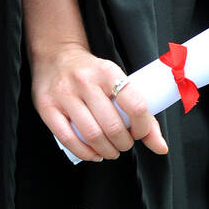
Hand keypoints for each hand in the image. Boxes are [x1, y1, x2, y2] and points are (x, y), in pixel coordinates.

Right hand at [30, 42, 167, 161]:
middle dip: (123, 143)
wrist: (55, 54)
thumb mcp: (117, 80)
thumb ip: (140, 111)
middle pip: (112, 126)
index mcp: (107, 71)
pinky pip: (68, 139)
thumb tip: (161, 147)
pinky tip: (93, 152)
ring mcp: (64, 94)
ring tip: (110, 150)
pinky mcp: (47, 107)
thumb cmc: (92, 73)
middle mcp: (84, 80)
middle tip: (123, 143)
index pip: (134, 103)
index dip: (143, 127)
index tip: (139, 132)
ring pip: (92, 135)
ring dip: (107, 151)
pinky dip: (86, 153)